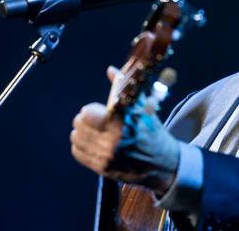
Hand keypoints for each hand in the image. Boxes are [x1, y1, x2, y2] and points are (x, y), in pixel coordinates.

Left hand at [70, 66, 179, 194]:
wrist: (162, 162)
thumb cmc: (151, 129)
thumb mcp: (143, 105)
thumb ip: (125, 87)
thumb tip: (110, 70)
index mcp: (122, 123)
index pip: (87, 114)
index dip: (91, 110)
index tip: (99, 110)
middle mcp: (113, 141)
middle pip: (79, 125)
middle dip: (85, 120)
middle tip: (95, 120)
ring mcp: (106, 157)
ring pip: (76, 138)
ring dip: (82, 132)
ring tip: (93, 131)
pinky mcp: (102, 169)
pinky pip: (77, 152)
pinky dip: (81, 146)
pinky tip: (93, 142)